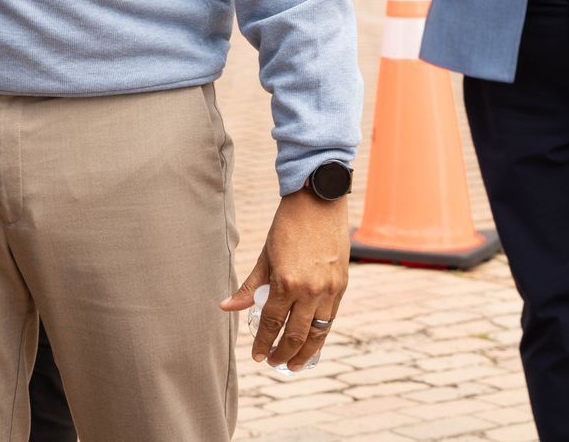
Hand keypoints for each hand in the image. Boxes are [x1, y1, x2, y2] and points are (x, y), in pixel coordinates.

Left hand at [220, 190, 348, 370]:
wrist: (318, 204)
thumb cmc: (287, 227)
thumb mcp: (265, 256)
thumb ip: (250, 286)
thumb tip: (226, 307)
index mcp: (286, 282)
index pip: (271, 323)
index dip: (262, 342)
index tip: (256, 355)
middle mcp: (310, 290)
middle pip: (295, 334)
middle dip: (282, 354)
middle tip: (271, 362)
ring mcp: (328, 290)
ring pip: (317, 333)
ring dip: (304, 352)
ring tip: (292, 364)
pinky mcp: (341, 286)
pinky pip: (330, 319)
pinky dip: (320, 335)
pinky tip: (312, 343)